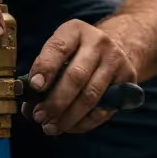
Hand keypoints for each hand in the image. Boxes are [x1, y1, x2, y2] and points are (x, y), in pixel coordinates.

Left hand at [24, 20, 137, 134]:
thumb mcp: (60, 52)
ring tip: (51, 126)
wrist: (117, 46)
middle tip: (40, 116)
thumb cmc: (77, 54)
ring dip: (68, 116)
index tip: (34, 87)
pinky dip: (83, 122)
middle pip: (76, 76)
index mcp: (75, 31)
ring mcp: (116, 61)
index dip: (45, 68)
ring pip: (90, 95)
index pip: (59, 48)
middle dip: (55, 101)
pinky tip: (69, 126)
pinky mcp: (128, 80)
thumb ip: (44, 73)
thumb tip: (29, 105)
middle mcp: (98, 42)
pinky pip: (103, 108)